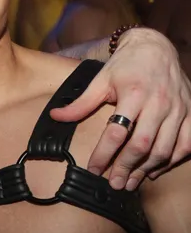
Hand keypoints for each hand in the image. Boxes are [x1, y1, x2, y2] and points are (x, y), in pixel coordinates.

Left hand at [50, 28, 190, 190]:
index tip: (94, 170)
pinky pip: (185, 144)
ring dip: (147, 169)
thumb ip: (81, 103)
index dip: (104, 154)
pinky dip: (171, 161)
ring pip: (164, 149)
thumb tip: (55, 116)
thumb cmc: (126, 66)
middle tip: (114, 184)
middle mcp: (159, 102)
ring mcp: (178, 109)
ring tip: (131, 181)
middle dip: (126, 167)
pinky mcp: (190, 113)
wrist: (156, 48)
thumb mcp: (101, 80)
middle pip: (142, 144)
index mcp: (134, 93)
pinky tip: (154, 169)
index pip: (116, 132)